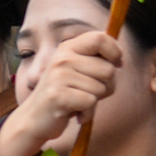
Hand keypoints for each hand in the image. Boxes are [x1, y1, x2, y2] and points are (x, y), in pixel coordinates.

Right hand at [0, 30, 122, 155]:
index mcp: (68, 48)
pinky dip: (88, 112)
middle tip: (90, 92)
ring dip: (96, 100)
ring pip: (101, 88)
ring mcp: (58, 76)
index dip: (115, 51)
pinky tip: (75, 113)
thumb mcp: (77, 70)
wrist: (35, 118)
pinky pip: (91, 102)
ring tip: (79, 101)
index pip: (100, 38)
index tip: (117, 64)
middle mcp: (62, 58)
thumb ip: (96, 61)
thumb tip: (120, 60)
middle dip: (108, 86)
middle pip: (108, 69)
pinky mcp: (58, 95)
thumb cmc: (65, 94)